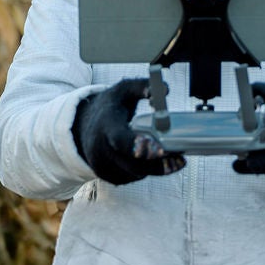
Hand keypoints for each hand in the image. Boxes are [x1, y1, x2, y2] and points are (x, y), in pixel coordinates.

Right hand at [72, 78, 186, 184]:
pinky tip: (154, 161)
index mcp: (105, 125)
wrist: (84, 125)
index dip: (139, 146)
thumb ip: (143, 87)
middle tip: (180, 160)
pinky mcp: (108, 176)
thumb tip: (165, 89)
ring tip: (173, 159)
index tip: (160, 150)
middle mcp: (100, 149)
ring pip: (135, 174)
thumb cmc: (110, 106)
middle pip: (133, 165)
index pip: (120, 140)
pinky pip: (132, 177)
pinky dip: (146, 171)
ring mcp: (102, 165)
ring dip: (155, 169)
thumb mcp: (123, 90)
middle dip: (158, 164)